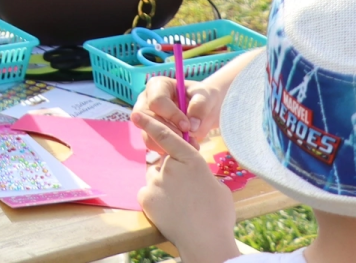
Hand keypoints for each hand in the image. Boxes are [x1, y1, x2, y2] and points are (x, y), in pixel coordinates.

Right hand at [133, 69, 223, 144]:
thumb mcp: (205, 97)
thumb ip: (199, 107)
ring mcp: (145, 116)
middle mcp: (146, 100)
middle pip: (147, 118)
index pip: (157, 101)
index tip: (187, 126)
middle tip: (186, 138)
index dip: (171, 115)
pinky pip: (152, 143)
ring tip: (187, 144)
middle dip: (168, 131)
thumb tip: (191, 126)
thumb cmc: (202, 98)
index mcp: (157, 86)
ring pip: (147, 133)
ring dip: (166, 143)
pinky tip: (181, 148)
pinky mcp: (149, 131)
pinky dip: (166, 149)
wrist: (204, 110)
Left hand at [133, 112, 239, 262]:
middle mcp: (170, 166)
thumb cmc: (218, 215)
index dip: (151, 123)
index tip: (137, 114)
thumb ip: (199, 172)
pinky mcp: (145, 197)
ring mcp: (155, 181)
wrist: (205, 242)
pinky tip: (169, 212)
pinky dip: (155, 200)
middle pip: (162, 162)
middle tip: (184, 193)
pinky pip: (148, 193)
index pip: (167, 136)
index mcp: (191, 160)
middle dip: (169, 172)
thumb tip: (191, 173)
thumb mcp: (216, 186)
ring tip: (179, 205)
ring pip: (154, 178)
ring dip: (162, 185)